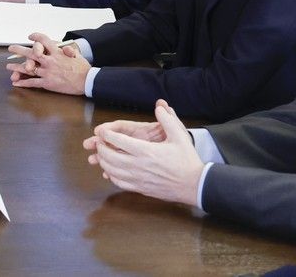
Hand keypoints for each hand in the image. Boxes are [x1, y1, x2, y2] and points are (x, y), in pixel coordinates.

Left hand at [5, 33, 89, 93]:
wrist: (87, 81)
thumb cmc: (83, 68)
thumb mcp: (76, 54)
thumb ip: (67, 50)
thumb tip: (64, 48)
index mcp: (57, 52)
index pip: (43, 40)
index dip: (35, 37)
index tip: (30, 37)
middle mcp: (50, 61)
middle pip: (31, 53)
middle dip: (19, 50)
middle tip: (11, 48)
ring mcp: (47, 72)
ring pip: (29, 69)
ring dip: (17, 67)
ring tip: (9, 67)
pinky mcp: (48, 83)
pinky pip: (33, 83)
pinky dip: (24, 83)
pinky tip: (17, 83)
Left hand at [85, 99, 203, 206]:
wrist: (195, 185)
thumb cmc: (187, 159)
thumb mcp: (179, 135)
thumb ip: (167, 119)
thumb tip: (159, 106)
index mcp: (145, 151)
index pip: (118, 141)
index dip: (106, 135)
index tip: (102, 131)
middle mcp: (138, 166)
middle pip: (110, 157)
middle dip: (101, 148)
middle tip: (99, 142)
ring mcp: (138, 179)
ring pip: (112, 171)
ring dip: (104, 162)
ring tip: (102, 155)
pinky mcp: (141, 189)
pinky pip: (119, 183)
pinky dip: (111, 176)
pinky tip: (111, 171)